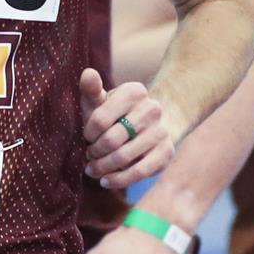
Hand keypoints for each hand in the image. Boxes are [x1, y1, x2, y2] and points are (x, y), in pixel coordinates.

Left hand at [79, 67, 171, 189]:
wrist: (151, 126)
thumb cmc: (116, 115)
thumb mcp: (101, 102)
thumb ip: (91, 90)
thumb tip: (87, 73)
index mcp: (134, 91)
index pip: (101, 118)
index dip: (88, 133)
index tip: (86, 137)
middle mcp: (152, 108)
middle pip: (111, 140)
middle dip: (95, 152)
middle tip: (89, 156)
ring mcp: (162, 131)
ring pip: (123, 157)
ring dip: (102, 167)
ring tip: (93, 169)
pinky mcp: (166, 153)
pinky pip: (138, 172)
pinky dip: (118, 180)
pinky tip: (106, 181)